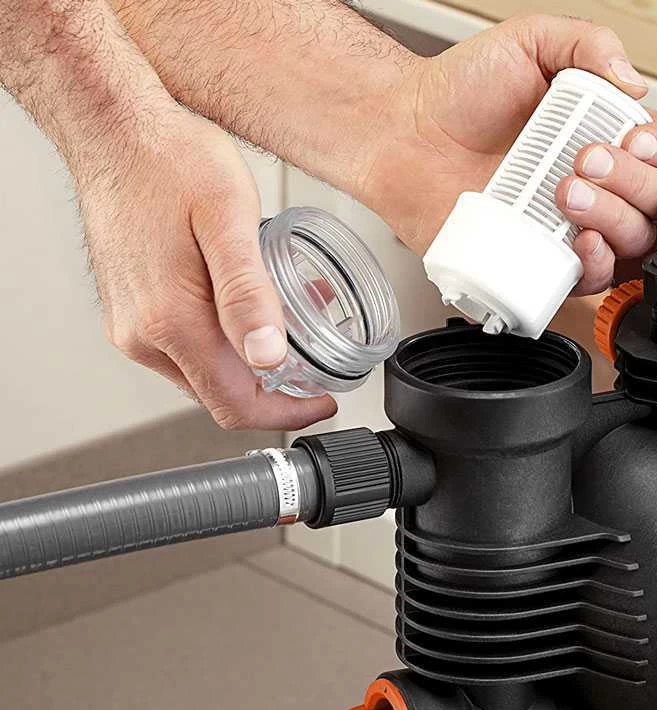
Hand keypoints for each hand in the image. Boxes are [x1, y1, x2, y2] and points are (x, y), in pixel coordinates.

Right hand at [76, 107, 337, 429]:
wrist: (117, 130)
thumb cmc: (171, 162)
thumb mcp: (230, 220)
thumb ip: (248, 294)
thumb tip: (268, 357)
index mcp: (169, 321)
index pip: (234, 405)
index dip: (287, 413)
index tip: (321, 402)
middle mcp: (142, 334)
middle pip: (221, 395)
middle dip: (276, 386)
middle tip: (317, 356)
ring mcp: (131, 324)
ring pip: (204, 372)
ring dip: (252, 360)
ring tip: (292, 319)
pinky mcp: (131, 310)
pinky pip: (185, 346)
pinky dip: (226, 339)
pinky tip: (251, 304)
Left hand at [360, 15, 656, 294]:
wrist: (404, 133)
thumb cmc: (460, 92)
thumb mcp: (529, 42)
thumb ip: (587, 44)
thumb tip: (634, 83)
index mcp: (610, 132)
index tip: (637, 137)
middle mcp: (601, 183)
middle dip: (634, 180)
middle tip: (585, 158)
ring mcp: (575, 225)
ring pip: (636, 241)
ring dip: (616, 219)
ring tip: (567, 191)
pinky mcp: (544, 260)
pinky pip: (592, 279)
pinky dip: (596, 265)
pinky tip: (577, 240)